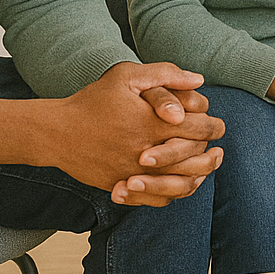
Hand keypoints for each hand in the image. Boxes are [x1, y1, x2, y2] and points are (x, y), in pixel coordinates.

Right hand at [0, 62, 224, 207]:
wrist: (56, 132)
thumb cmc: (92, 101)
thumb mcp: (126, 76)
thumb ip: (165, 75)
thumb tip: (199, 81)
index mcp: (152, 124)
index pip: (197, 129)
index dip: (213, 127)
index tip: (218, 125)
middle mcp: (146, 152)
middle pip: (194, 160)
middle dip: (211, 155)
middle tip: (218, 151)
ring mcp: (134, 174)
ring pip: (179, 185)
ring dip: (198, 177)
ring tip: (205, 169)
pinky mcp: (122, 187)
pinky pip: (156, 199)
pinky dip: (173, 194)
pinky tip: (180, 184)